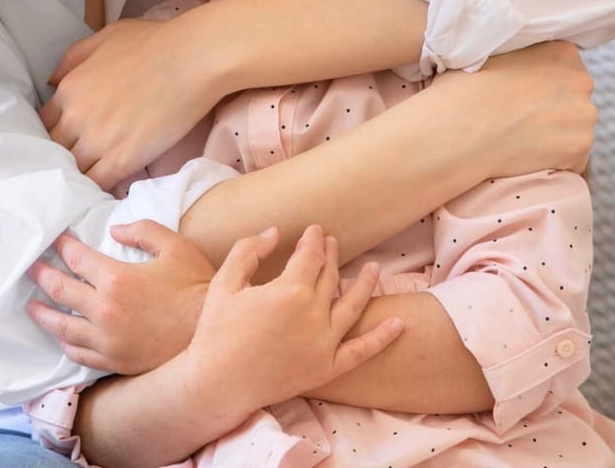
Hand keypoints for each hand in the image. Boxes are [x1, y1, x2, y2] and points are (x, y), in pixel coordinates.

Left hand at [27, 220, 215, 373]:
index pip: (77, 258)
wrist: (212, 335)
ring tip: (32, 306)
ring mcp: (107, 340)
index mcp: (116, 278)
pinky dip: (66, 342)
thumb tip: (113, 231)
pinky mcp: (114, 361)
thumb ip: (142, 231)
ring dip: (44, 314)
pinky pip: (79, 353)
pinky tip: (62, 336)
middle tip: (29, 268)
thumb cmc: (195, 286)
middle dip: (41, 276)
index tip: (55, 240)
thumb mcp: (174, 246)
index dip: (62, 246)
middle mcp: (104, 310)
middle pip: (60, 290)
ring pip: (62, 326)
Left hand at [40, 16, 224, 189]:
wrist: (192, 59)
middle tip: (81, 160)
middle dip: (65, 156)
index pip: (45, 124)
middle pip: (55, 150)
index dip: (56, 133)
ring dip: (81, 175)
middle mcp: (75, 117)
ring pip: (74, 171)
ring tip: (92, 179)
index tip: (69, 138)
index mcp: (69, 88)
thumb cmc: (153, 43)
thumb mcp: (104, 38)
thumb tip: (51, 81)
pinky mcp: (122, 160)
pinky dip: (98, 189)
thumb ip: (73, 58)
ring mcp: (97, 141)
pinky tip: (105, 190)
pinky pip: (98, 184)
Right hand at [182, 225, 403, 413]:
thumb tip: (274, 233)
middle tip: (332, 243)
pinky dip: (382, 338)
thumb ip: (249, 250)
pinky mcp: (327, 368)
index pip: (310, 255)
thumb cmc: (216, 331)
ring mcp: (324, 343)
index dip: (313, 240)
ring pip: (352, 306)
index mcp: (289, 290)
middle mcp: (313, 314)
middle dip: (331, 256)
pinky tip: (398, 324)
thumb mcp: (224, 282)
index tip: (314, 230)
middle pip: (330, 277)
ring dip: (365, 284)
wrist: (218, 384)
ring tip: (374, 268)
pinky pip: (362, 351)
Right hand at [430, 40, 595, 175]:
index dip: (542, 82)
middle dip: (553, 108)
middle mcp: (582, 80)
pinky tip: (527, 156)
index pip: (563, 67)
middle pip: (573, 97)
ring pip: (574, 128)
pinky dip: (555, 160)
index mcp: (561, 52)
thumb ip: (520, 55)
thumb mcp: (491, 53)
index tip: (522, 95)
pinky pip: (572, 157)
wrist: (456, 132)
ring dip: (555, 135)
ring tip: (521, 139)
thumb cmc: (463, 91)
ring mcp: (584, 117)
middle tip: (521, 118)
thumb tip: (522, 64)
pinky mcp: (579, 149)